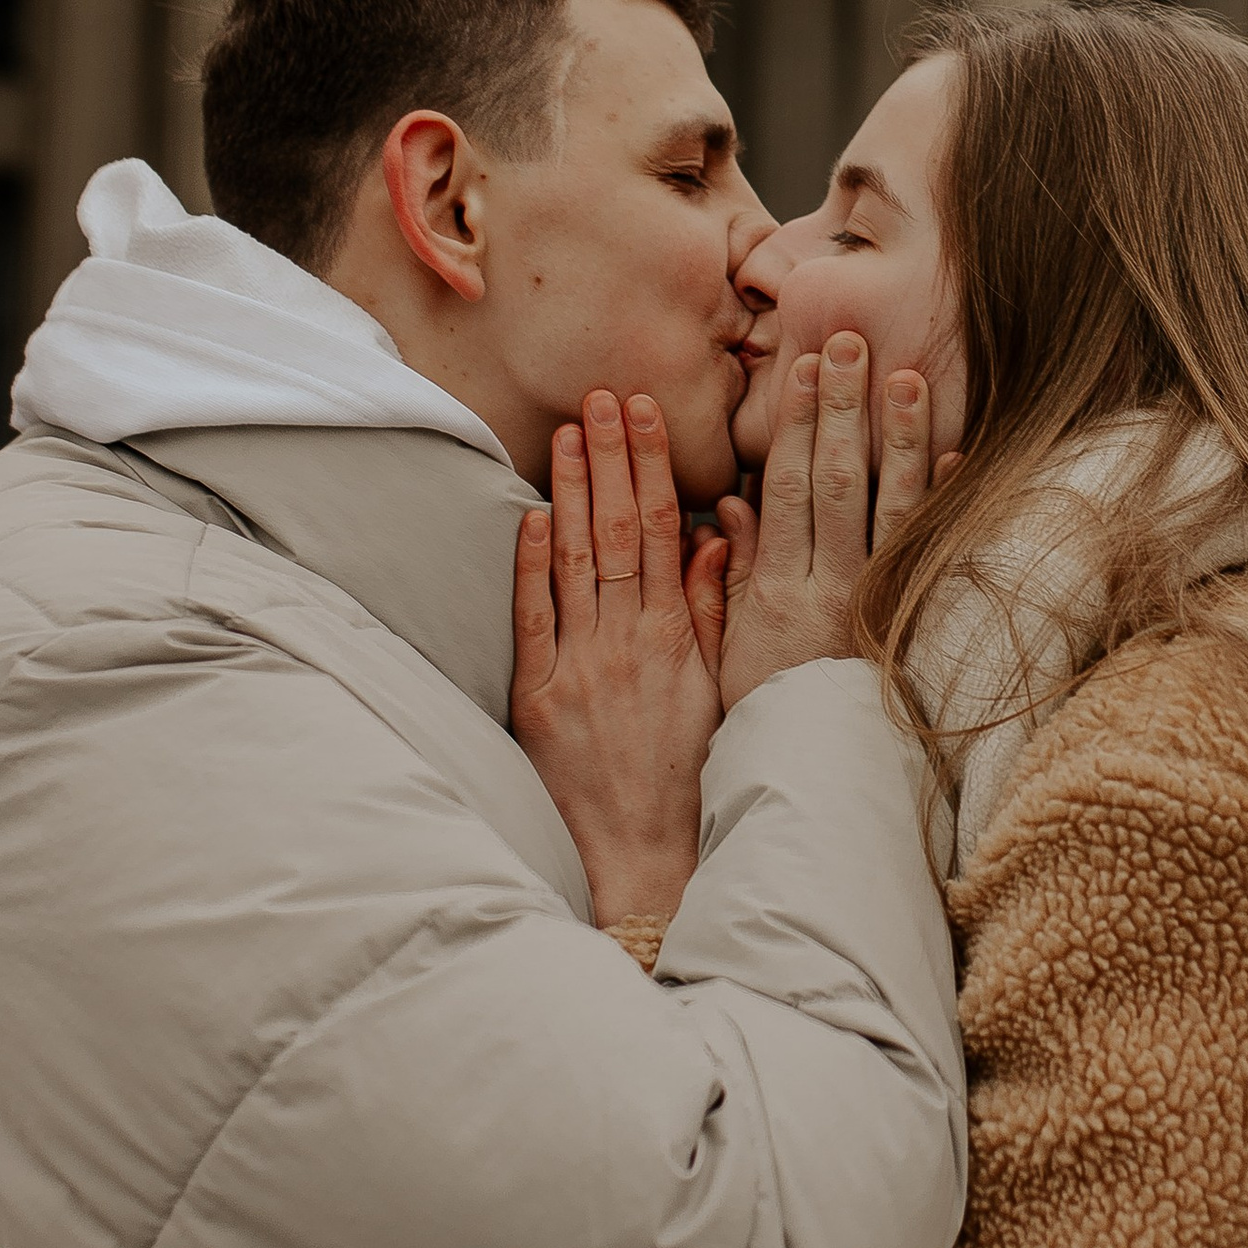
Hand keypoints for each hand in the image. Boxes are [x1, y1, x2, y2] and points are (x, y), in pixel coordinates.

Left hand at [511, 390, 727, 930]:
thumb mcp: (716, 687)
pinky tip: (531, 517)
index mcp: (675, 636)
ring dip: (570, 491)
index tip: (644, 413)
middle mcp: (628, 642)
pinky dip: (532, 565)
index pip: (660, 529)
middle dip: (610, 458)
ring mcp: (582, 667)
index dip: (651, 465)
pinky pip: (535, 619)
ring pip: (575, 561)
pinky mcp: (540, 699)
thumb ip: (710, 610)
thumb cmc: (688, 772)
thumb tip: (711, 540)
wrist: (647, 851)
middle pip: (616, 531)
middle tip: (602, 395)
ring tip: (568, 432)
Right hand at [713, 333, 937, 709]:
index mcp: (779, 588)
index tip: (803, 369)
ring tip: (907, 377)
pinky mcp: (909, 619)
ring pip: (890, 506)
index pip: (784, 487)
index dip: (793, 423)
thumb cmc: (764, 707)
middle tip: (851, 342)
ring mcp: (875, 601)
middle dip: (842, 408)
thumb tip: (731, 505)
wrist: (814, 772)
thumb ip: (733, 572)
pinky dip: (945, 500)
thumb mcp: (729, 642)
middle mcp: (830, 587)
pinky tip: (958, 453)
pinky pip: (931, 552)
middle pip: (836, 480)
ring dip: (899, 438)